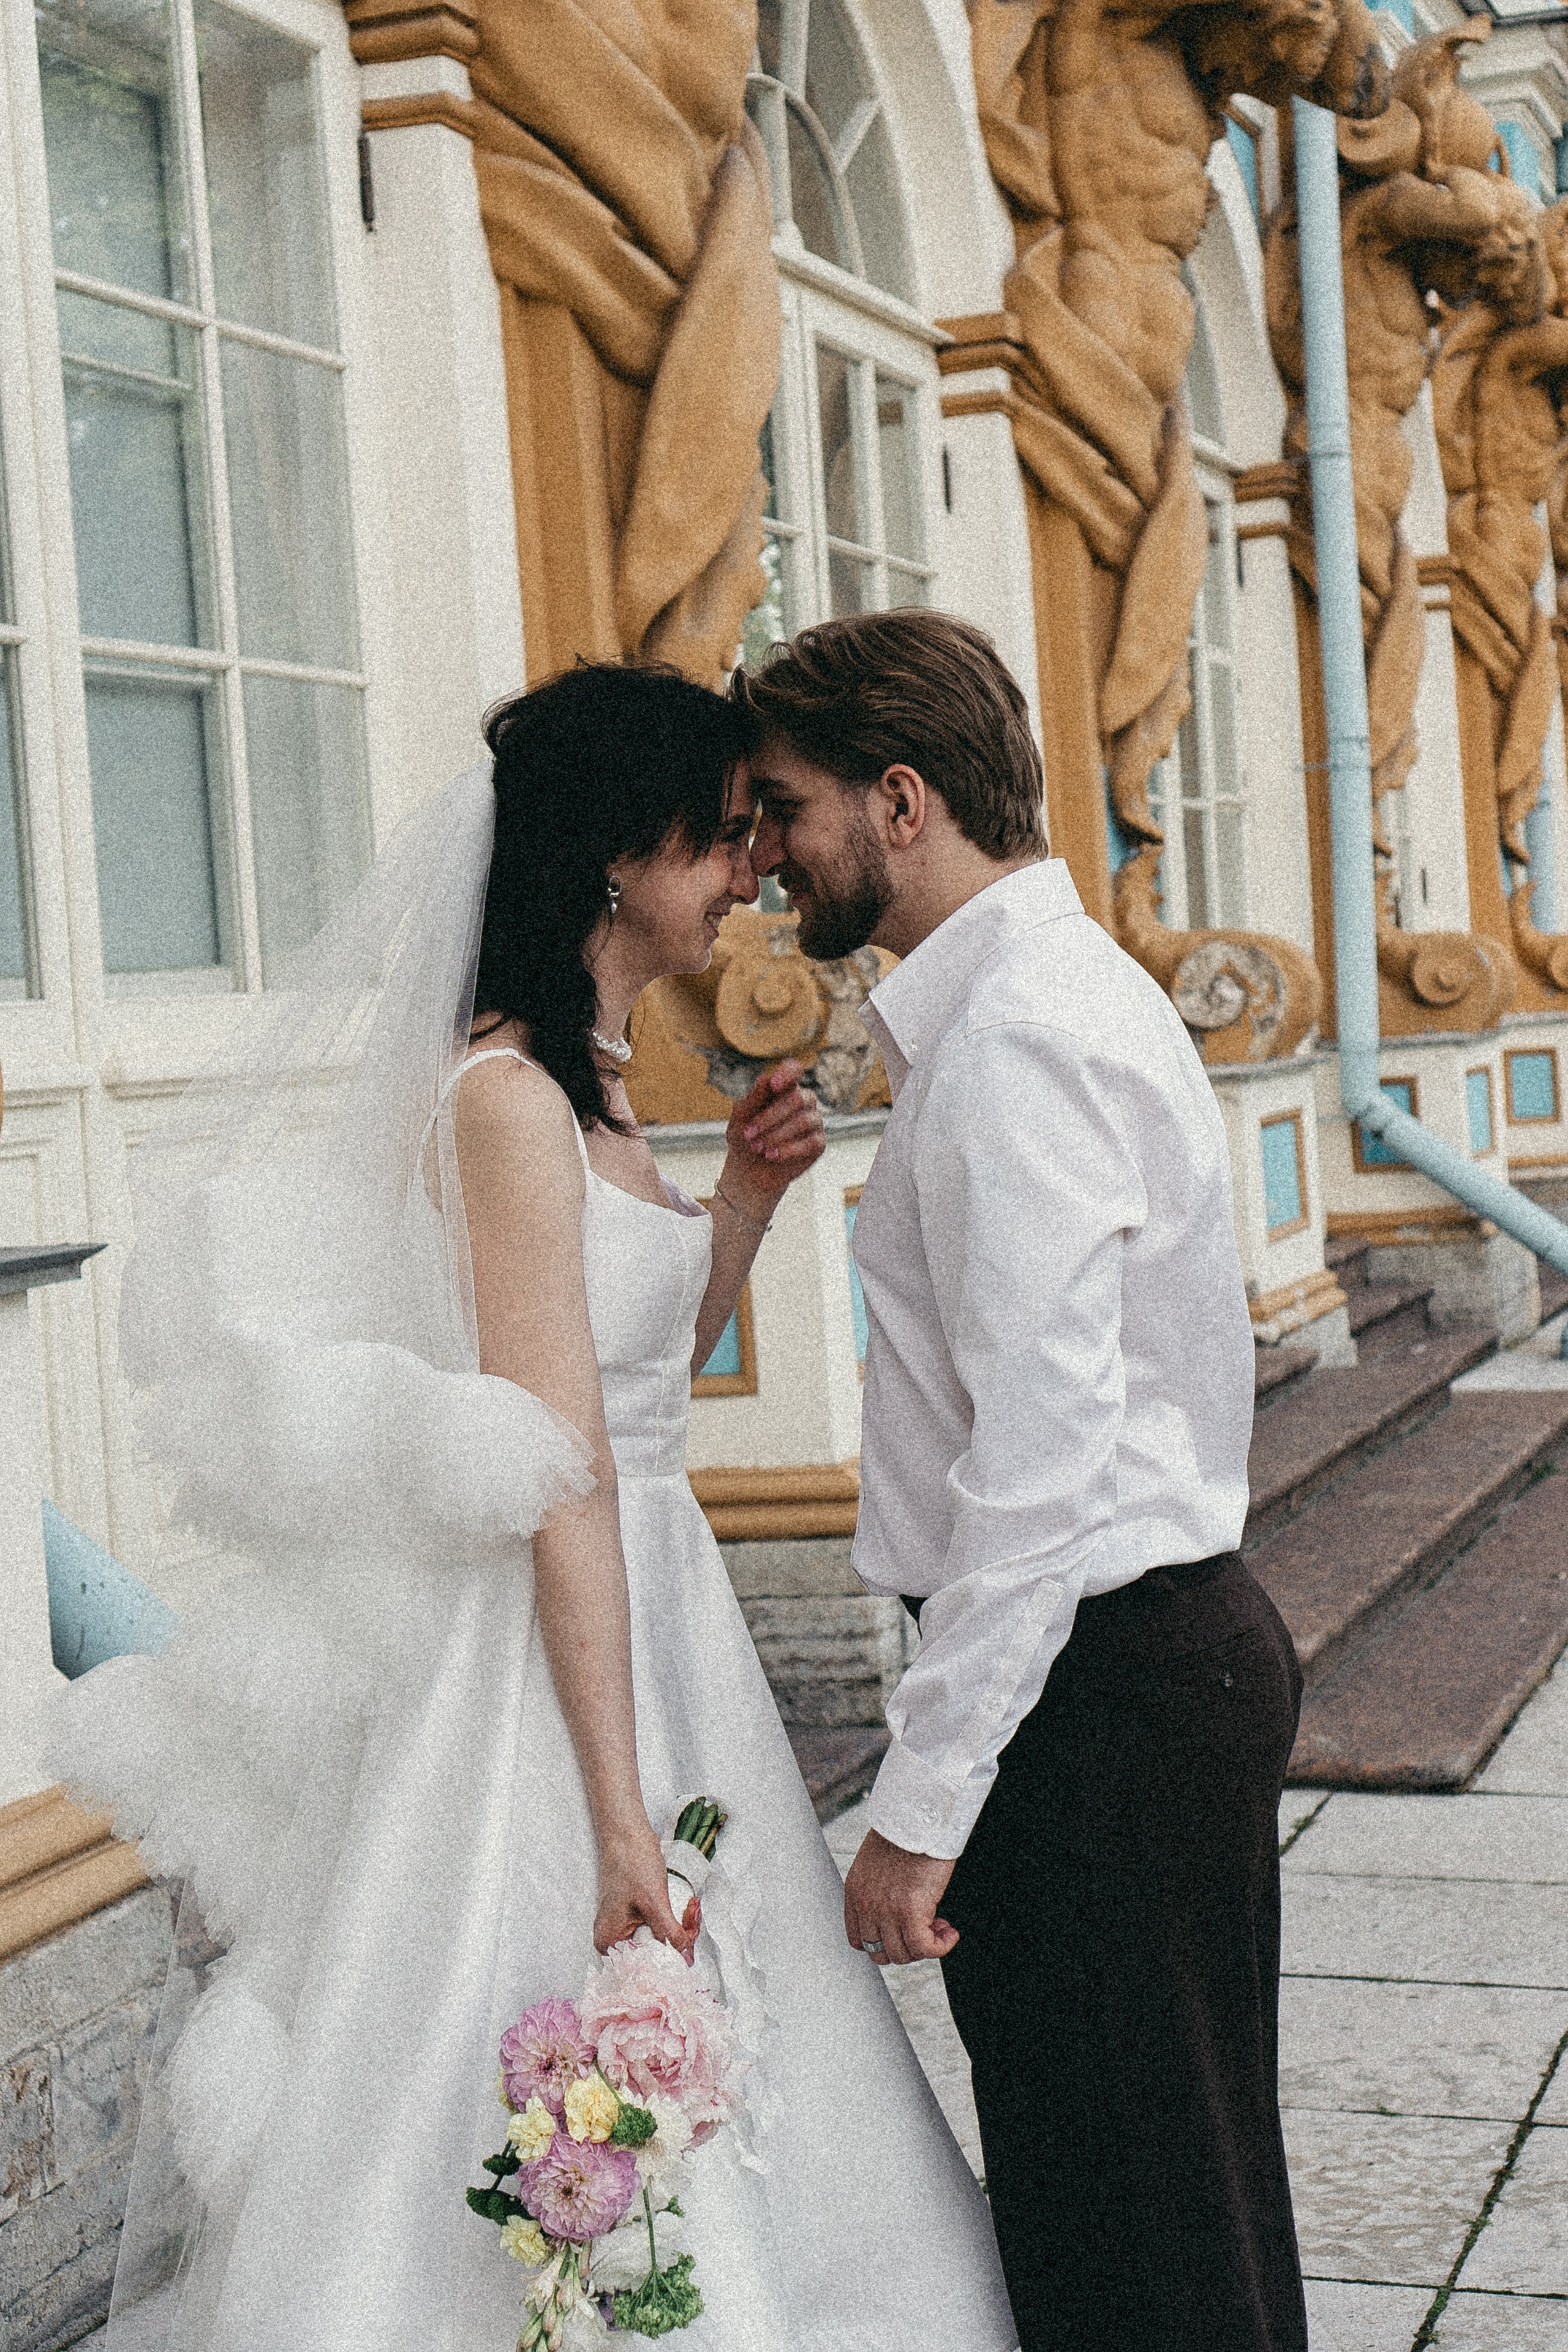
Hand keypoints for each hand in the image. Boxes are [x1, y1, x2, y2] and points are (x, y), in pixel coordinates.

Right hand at [594, 1821, 697, 1962]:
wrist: (627, 1833)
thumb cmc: (631, 1863)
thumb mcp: (653, 1902)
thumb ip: (668, 1933)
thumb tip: (684, 1957)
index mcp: (609, 1942)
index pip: (643, 1968)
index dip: (670, 1961)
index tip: (689, 1946)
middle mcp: (614, 1938)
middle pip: (655, 1954)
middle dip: (680, 1938)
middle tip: (693, 1918)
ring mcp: (626, 1926)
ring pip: (661, 1939)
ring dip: (682, 1927)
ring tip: (692, 1908)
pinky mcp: (637, 1915)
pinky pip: (660, 1926)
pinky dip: (676, 1918)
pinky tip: (688, 1907)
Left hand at [721, 1060, 825, 1219]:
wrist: (749, 1169)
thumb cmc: (745, 1137)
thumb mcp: (740, 1119)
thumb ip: (752, 1099)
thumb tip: (764, 1078)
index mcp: (783, 1088)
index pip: (794, 1069)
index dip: (788, 1073)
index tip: (773, 1085)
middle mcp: (803, 1100)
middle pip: (796, 1099)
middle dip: (769, 1118)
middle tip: (748, 1134)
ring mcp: (814, 1121)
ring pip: (803, 1121)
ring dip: (776, 1135)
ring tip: (757, 1147)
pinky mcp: (819, 1143)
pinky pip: (810, 1142)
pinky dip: (787, 1150)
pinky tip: (771, 1156)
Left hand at [843, 1828, 957, 1965]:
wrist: (918, 1815)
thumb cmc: (905, 1831)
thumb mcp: (877, 1861)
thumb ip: (878, 1887)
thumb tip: (897, 1907)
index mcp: (855, 1891)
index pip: (857, 1940)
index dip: (883, 1943)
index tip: (902, 1933)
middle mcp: (867, 1904)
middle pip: (881, 1952)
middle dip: (906, 1947)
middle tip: (925, 1930)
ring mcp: (887, 1910)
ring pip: (903, 1954)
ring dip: (925, 1946)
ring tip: (940, 1927)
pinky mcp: (911, 1911)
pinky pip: (925, 1948)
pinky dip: (940, 1947)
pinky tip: (950, 1933)